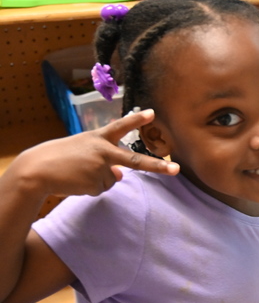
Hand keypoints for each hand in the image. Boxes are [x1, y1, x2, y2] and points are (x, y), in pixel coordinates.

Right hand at [13, 109, 178, 198]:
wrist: (37, 170)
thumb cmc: (59, 157)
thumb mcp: (83, 152)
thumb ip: (104, 159)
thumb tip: (119, 175)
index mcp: (98, 138)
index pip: (120, 126)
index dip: (137, 119)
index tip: (153, 113)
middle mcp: (103, 152)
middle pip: (136, 160)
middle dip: (158, 166)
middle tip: (177, 169)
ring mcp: (101, 168)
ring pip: (111, 180)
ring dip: (95, 180)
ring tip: (76, 173)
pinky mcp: (95, 183)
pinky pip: (100, 189)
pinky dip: (89, 188)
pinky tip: (75, 181)